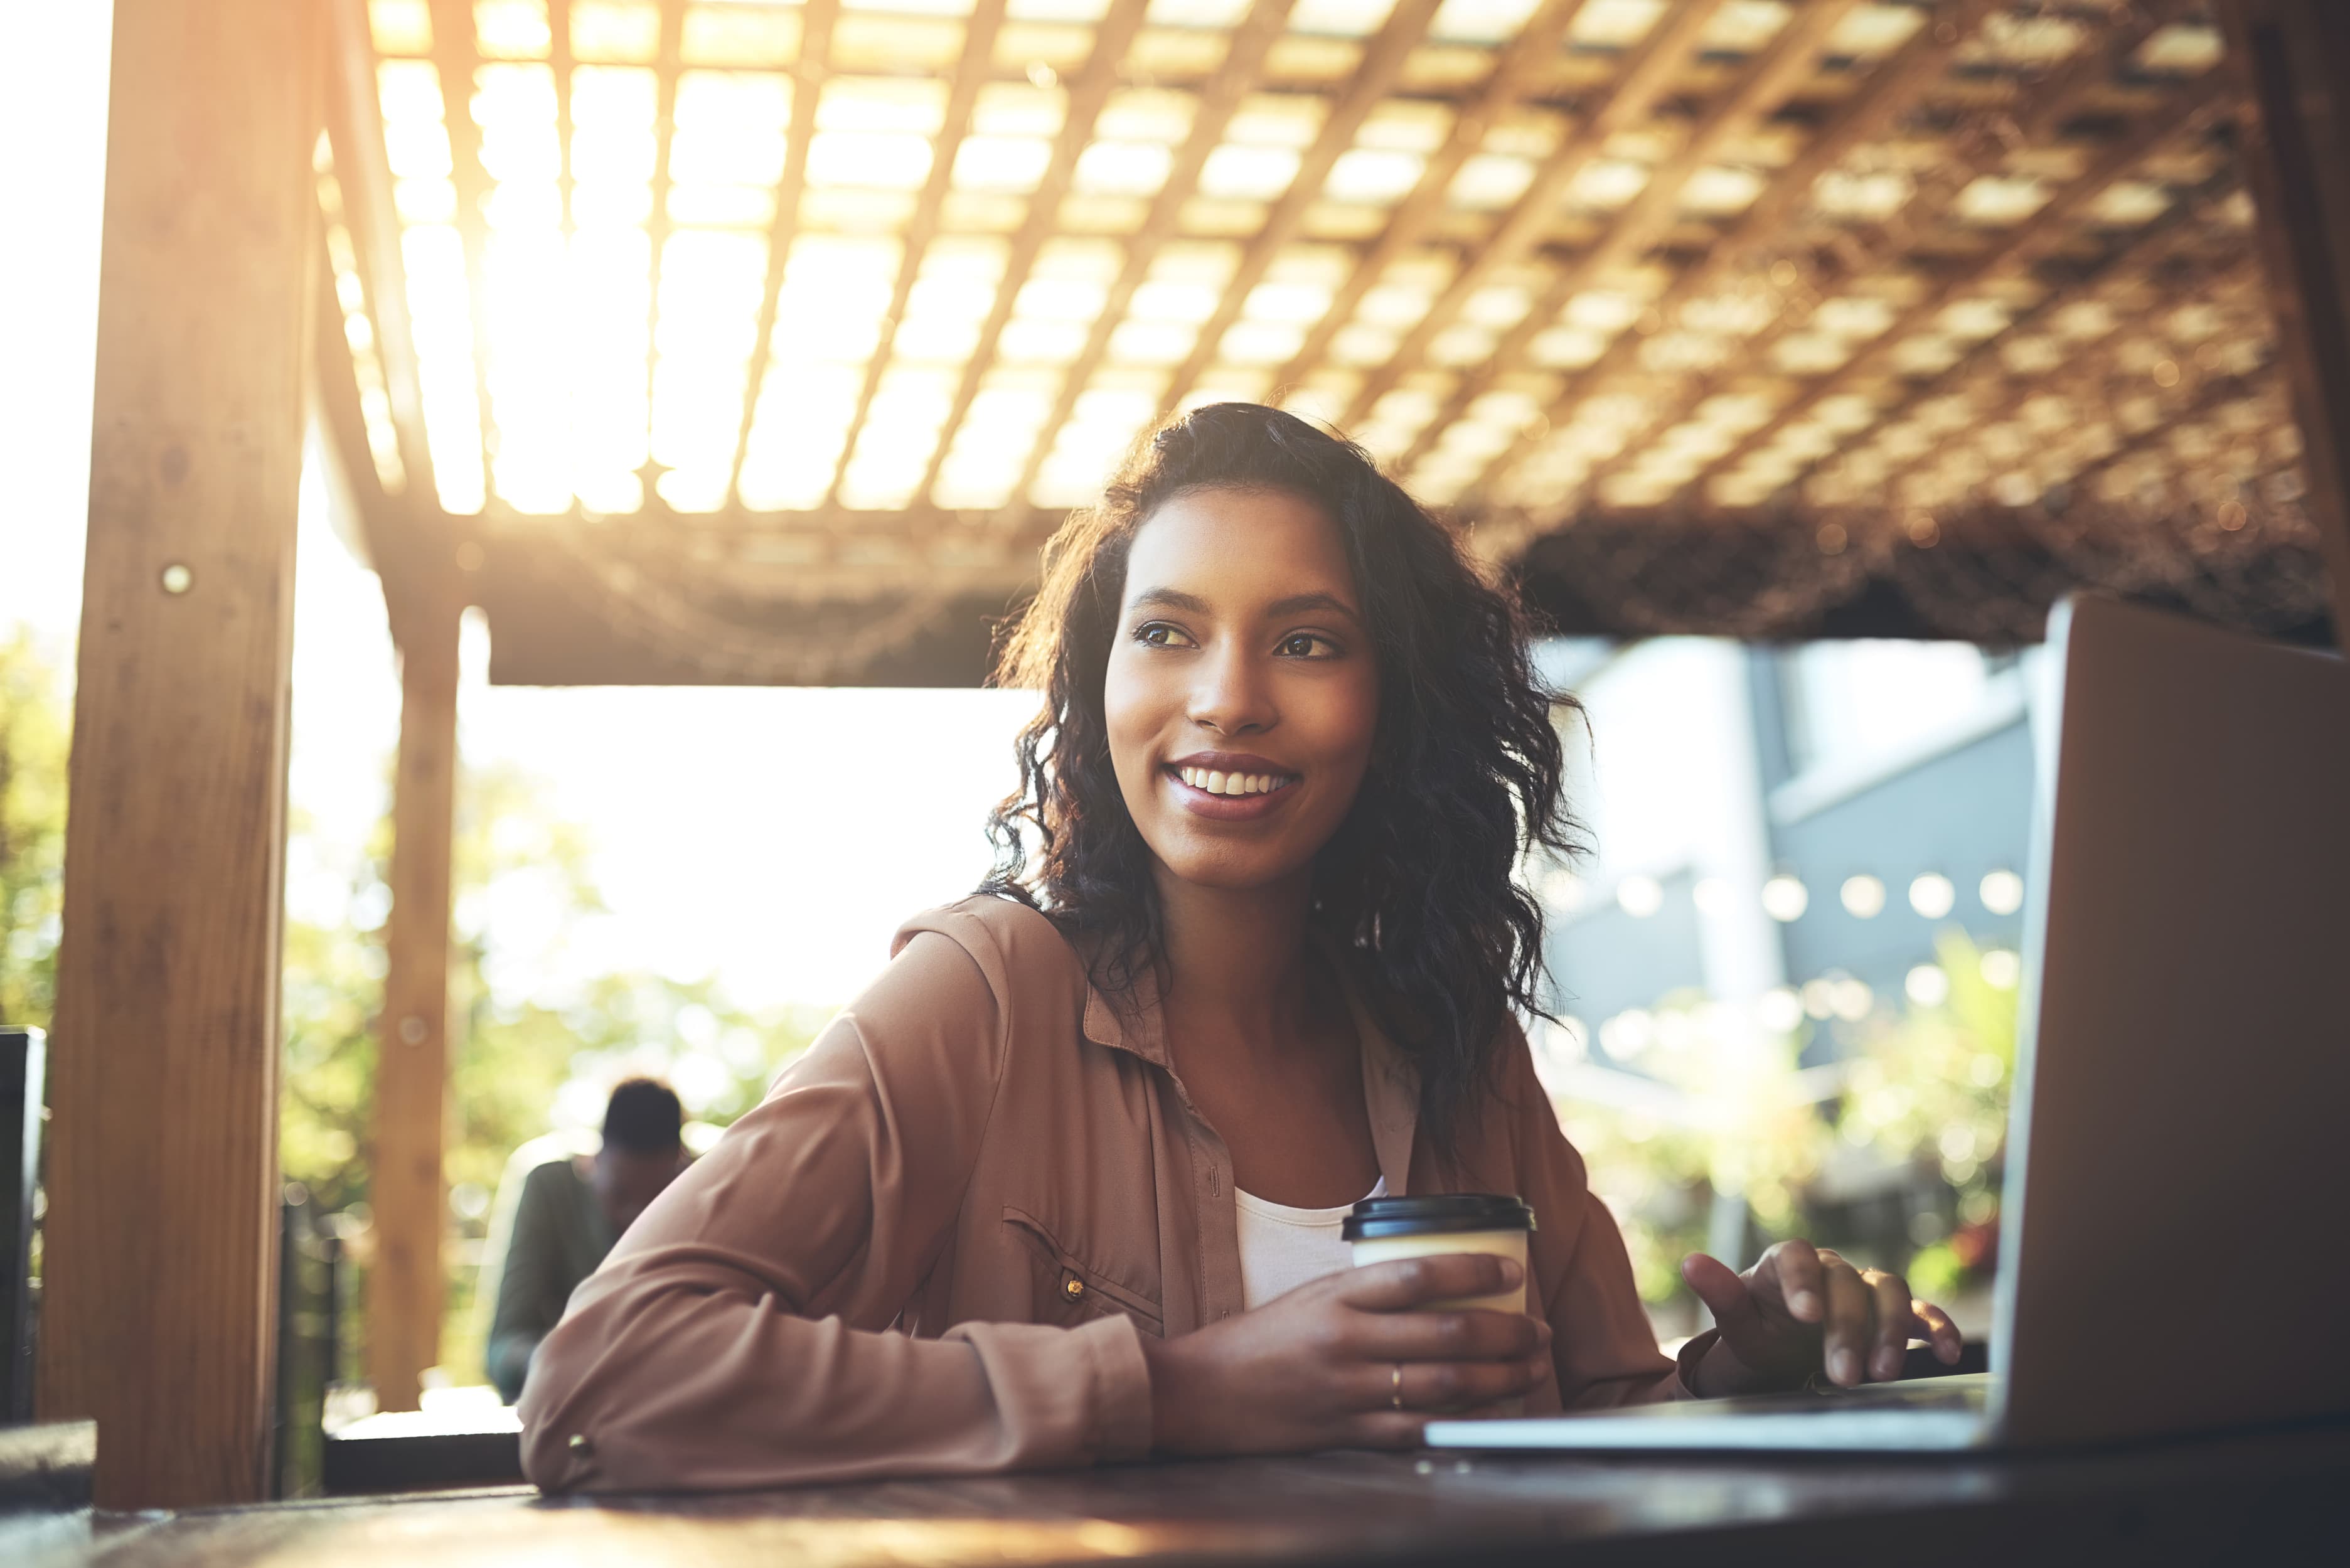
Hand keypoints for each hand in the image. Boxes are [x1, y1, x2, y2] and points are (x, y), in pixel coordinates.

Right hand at [1139, 1254, 1550, 1454]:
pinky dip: (1463, 1421)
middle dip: (1507, 1332)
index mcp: (1336, 1295)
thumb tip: (1439, 1282)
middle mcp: (1346, 1340)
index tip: (1512, 1269)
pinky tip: (1490, 1412)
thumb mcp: (1310, 1296)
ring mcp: (1348, 1390)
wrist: (1199, 1393)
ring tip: (1529, 1369)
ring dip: (1499, 1377)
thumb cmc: (1259, 1340)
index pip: (1420, 1273)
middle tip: (1539, 1331)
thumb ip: (1367, 1292)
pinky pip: (1420, 1428)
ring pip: (1445, 1383)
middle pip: (1447, 1331)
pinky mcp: (1346, 1432)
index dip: (1475, 1269)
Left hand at [1680, 1241, 1961, 1397]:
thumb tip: (1691, 1263)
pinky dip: (1937, 1326)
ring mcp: (1865, 1287)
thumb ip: (1721, 1294)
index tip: (1806, 1316)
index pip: (1797, 1257)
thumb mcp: (1735, 1321)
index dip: (1804, 1282)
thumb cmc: (1757, 1329)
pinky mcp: (1893, 1313)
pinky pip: (1920, 1312)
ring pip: (1887, 1292)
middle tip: (1843, 1375)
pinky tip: (1948, 1352)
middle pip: (1846, 1284)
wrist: (1784, 1344)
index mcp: (1787, 1262)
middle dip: (1847, 1330)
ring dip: (1888, 1331)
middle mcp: (1831, 1268)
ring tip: (1881, 1373)